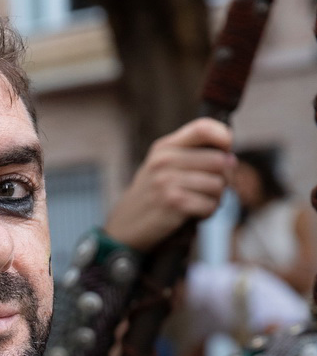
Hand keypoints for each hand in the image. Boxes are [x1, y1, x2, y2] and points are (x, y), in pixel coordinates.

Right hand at [104, 118, 233, 251]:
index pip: (203, 127)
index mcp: (164, 148)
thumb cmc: (150, 197)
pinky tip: (196, 215)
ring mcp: (168, 183)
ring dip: (217, 198)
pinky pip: (209, 205)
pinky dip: (208, 213)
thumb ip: (189, 155)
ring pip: (218, 185)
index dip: (223, 137)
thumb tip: (231, 157)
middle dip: (225, 178)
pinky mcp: (174, 204)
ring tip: (203, 203)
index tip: (226, 151)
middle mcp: (165, 162)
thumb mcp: (160, 167)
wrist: (124, 228)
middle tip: (216, 188)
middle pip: (219, 160)